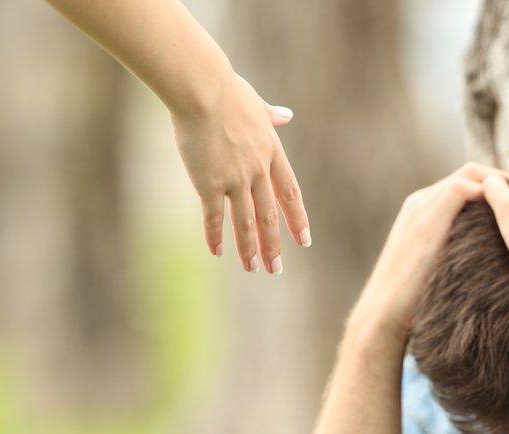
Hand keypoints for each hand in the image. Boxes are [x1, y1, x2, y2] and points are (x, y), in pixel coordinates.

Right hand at [171, 74, 309, 273]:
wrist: (203, 89)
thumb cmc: (226, 90)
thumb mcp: (256, 103)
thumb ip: (271, 115)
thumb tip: (287, 115)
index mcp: (271, 151)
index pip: (290, 193)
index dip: (297, 218)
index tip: (305, 240)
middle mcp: (257, 170)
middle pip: (269, 215)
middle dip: (274, 245)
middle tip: (276, 268)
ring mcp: (235, 179)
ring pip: (246, 222)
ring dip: (250, 249)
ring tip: (253, 269)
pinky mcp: (210, 183)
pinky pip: (214, 217)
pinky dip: (216, 236)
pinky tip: (217, 252)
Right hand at [350, 163, 505, 339]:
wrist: (383, 313)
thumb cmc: (413, 301)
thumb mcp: (438, 268)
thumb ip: (457, 254)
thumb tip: (491, 264)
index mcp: (421, 209)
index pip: (466, 181)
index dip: (498, 186)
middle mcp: (420, 201)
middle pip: (471, 173)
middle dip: (504, 179)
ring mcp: (420, 208)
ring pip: (468, 175)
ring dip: (501, 182)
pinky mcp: (424, 220)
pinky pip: (460, 189)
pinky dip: (488, 191)